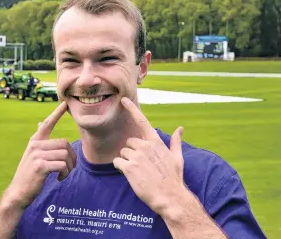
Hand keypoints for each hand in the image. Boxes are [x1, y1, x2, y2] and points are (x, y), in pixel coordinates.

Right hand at [6, 101, 76, 209]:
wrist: (18, 192)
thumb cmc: (29, 174)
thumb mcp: (33, 154)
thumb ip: (39, 139)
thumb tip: (42, 122)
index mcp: (35, 141)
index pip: (48, 124)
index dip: (57, 113)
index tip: (65, 103)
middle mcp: (35, 145)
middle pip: (65, 143)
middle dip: (72, 157)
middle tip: (69, 168)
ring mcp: (37, 155)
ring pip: (65, 154)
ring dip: (69, 167)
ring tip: (63, 174)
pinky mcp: (40, 166)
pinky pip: (62, 165)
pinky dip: (65, 173)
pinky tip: (59, 178)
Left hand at [113, 97, 186, 216]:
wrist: (170, 197)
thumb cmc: (173, 178)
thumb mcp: (177, 158)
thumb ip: (175, 142)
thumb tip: (180, 129)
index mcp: (156, 142)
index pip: (142, 121)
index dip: (131, 109)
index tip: (123, 100)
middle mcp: (145, 146)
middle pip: (129, 142)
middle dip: (132, 151)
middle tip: (142, 165)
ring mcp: (136, 157)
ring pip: (123, 152)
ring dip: (127, 161)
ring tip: (139, 171)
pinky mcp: (129, 168)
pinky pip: (117, 162)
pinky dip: (121, 168)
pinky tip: (131, 175)